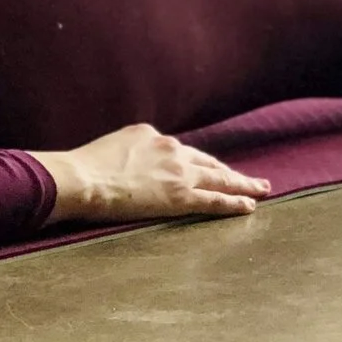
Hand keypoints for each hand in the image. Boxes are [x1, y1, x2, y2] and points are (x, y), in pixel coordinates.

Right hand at [29, 125, 270, 226]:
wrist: (80, 179)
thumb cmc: (82, 168)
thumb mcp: (108, 148)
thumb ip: (126, 153)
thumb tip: (123, 164)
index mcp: (151, 135)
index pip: (179, 151)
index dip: (193, 162)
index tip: (203, 168)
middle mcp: (171, 149)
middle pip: (207, 161)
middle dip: (227, 170)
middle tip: (249, 177)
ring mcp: (179, 173)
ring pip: (220, 178)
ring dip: (243, 184)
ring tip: (261, 189)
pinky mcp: (180, 197)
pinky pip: (215, 200)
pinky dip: (235, 202)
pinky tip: (249, 205)